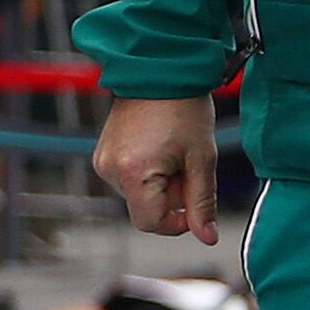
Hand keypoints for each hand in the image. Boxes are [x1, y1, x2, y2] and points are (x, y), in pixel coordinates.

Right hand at [97, 96, 219, 243]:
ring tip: (175, 152)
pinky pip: (130, 179)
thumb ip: (203, 202)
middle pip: (144, 209)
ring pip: (138, 195)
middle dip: (172, 197)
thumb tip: (207, 238)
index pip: (150, 223)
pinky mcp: (103, 153)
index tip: (195, 204)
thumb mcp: (202, 160)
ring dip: (162, 185)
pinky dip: (149, 173)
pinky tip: (161, 149)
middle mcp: (108, 170)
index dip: (177, 222)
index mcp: (132, 174)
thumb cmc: (186, 112)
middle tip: (189, 166)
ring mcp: (102, 160)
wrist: (161, 71)